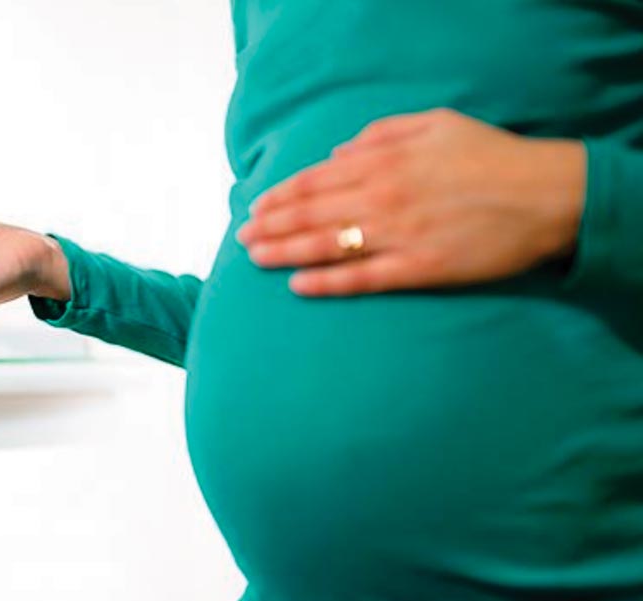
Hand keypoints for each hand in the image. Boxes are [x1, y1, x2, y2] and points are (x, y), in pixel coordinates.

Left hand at [237, 109, 585, 295]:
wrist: (548, 194)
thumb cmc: (492, 155)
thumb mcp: (436, 124)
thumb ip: (382, 133)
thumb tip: (339, 151)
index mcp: (384, 161)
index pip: (315, 180)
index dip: (280, 195)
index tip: (256, 206)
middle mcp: (382, 197)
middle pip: (311, 213)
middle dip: (270, 226)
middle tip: (241, 238)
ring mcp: (398, 234)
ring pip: (326, 244)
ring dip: (285, 252)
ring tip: (255, 258)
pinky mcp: (419, 268)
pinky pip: (362, 277)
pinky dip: (327, 282)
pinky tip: (298, 286)